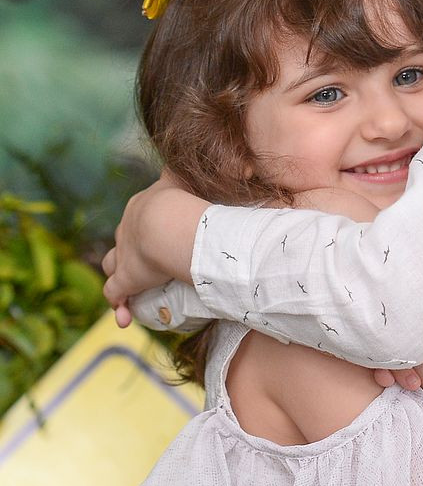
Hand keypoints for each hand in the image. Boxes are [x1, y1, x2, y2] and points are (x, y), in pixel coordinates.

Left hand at [102, 176, 205, 323]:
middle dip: (134, 249)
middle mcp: (127, 226)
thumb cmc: (186, 203)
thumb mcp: (194, 182)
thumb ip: (216, 173)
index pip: (141, 215)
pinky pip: (114, 293)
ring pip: (112, 263)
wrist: (167, 224)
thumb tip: (246, 167)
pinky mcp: (125, 277)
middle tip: (151, 262)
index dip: (148, 227)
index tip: (160, 238)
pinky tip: (124, 318)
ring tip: (132, 290)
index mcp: (144, 204)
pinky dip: (118, 304)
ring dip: (120, 274)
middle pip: (126, 237)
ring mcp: (123, 252)